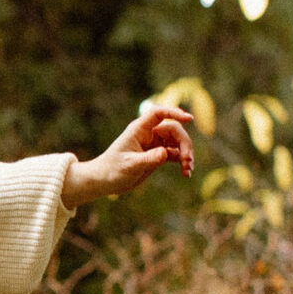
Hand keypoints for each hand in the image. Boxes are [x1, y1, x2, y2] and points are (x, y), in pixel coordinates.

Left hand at [62, 105, 194, 209]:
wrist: (103, 181)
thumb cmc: (112, 170)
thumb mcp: (130, 165)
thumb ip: (148, 159)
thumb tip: (166, 153)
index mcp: (139, 130)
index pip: (158, 113)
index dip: (174, 112)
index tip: (189, 119)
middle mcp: (148, 134)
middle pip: (174, 130)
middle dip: (184, 143)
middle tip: (187, 160)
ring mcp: (154, 144)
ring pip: (177, 142)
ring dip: (186, 154)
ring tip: (188, 170)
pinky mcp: (157, 155)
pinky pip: (175, 154)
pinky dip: (182, 162)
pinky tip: (186, 173)